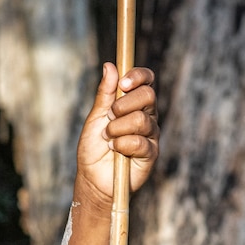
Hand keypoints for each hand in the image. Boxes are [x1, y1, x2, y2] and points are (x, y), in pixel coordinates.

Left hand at [76, 62, 158, 205]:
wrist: (93, 178)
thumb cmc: (93, 147)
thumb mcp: (95, 117)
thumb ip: (104, 93)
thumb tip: (110, 66)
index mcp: (134, 103)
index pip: (146, 80)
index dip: (137, 76)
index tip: (123, 84)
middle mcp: (147, 115)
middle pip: (148, 95)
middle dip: (122, 105)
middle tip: (109, 119)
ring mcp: (151, 134)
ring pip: (141, 119)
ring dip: (116, 129)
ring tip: (108, 139)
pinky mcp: (151, 153)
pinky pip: (139, 141)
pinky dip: (121, 145)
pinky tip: (116, 151)